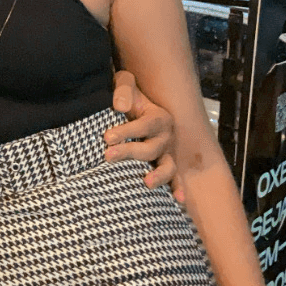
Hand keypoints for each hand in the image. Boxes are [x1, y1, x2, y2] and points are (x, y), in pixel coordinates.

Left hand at [105, 69, 183, 202]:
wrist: (134, 108)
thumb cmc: (126, 96)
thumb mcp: (125, 84)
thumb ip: (123, 90)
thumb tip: (120, 107)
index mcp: (159, 117)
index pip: (144, 126)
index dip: (126, 131)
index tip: (107, 137)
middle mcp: (166, 137)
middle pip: (151, 148)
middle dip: (129, 152)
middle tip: (108, 155)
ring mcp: (168, 153)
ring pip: (167, 166)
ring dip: (158, 175)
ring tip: (146, 182)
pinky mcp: (166, 166)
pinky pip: (175, 179)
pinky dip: (178, 188)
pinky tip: (179, 201)